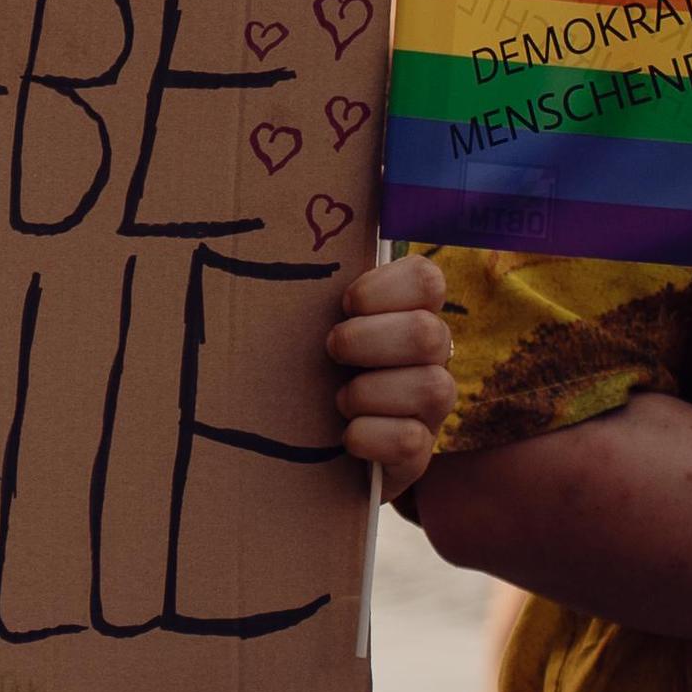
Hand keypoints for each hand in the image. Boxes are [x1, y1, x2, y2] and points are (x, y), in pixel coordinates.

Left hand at [328, 254, 455, 503]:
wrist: (306, 449)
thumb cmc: (308, 372)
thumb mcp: (309, 327)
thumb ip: (311, 292)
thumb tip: (259, 236)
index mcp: (409, 314)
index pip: (427, 279)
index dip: (386, 288)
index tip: (345, 303)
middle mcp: (431, 358)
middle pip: (430, 333)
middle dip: (371, 341)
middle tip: (333, 349)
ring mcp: (431, 409)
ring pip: (432, 387)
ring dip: (371, 392)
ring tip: (340, 399)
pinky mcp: (420, 456)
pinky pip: (412, 441)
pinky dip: (370, 437)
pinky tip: (346, 437)